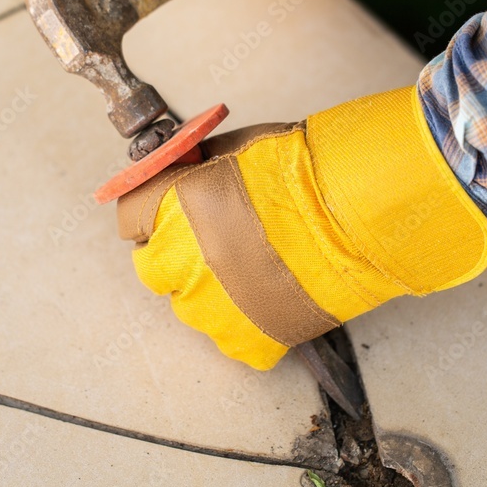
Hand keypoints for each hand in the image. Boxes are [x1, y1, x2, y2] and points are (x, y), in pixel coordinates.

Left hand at [117, 87, 486, 368]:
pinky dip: (245, 324)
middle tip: (210, 241)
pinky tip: (269, 297)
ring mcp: (213, 308)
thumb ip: (197, 165)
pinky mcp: (250, 340)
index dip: (148, 211)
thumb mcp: (237, 145)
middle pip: (151, 269)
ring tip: (251, 268)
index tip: (162, 212)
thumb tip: (184, 170)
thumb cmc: (306, 169)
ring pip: (188, 307)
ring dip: (208, 290)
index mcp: (171, 208)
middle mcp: (181, 262)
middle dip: (172, 254)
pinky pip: (231, 340)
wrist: (359, 212)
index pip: (127, 217)